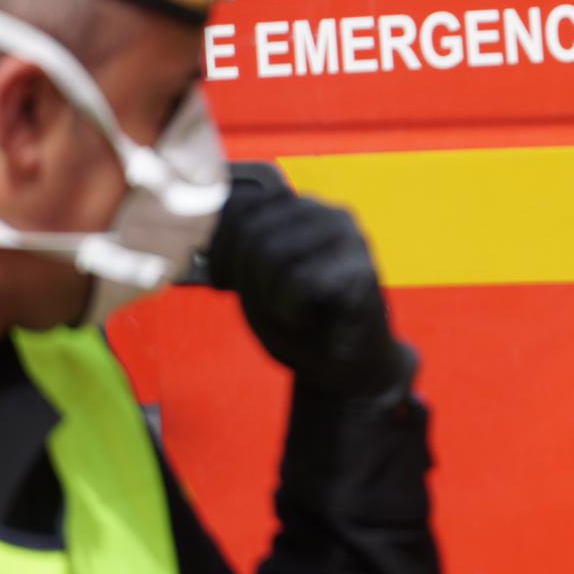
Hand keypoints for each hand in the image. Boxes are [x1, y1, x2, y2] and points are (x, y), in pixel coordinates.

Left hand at [205, 178, 410, 398]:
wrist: (348, 369)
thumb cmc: (299, 322)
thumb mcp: (255, 280)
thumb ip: (240, 245)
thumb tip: (211, 217)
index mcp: (301, 210)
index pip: (240, 205)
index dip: (219, 247)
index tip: (222, 285)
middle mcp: (327, 213)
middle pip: (253, 231)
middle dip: (246, 281)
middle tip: (268, 309)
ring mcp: (349, 237)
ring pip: (273, 252)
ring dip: (270, 297)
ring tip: (293, 312)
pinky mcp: (362, 268)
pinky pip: (299, 281)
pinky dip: (290, 310)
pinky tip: (309, 319)